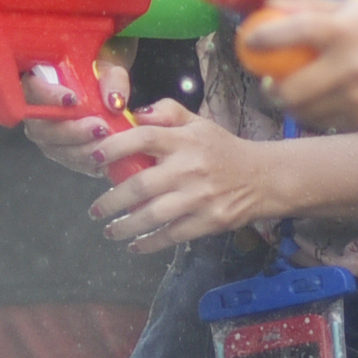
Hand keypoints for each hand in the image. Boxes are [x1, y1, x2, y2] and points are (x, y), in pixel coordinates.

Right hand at [25, 50, 140, 176]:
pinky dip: (88, 163)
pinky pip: (70, 162)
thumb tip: (114, 102)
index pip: (31, 88)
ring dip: (82, 150)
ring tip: (107, 143)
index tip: (73, 99)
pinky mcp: (61, 153)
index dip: (48, 96)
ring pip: (55, 149)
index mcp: (40, 82)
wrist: (106, 95)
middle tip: (100, 127)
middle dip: (71, 131)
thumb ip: (112, 80)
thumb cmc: (99, 76)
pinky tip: (107, 158)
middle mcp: (37, 113)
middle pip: (42, 128)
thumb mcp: (110, 69)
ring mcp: (46, 137)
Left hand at [81, 100, 294, 251]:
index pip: (144, 138)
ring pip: (153, 215)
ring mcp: (199, 197)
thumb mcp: (199, 123)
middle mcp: (190, 168)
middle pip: (141, 184)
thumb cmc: (224, 150)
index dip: (115, 147)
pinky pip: (172, 235)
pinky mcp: (209, 221)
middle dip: (111, 200)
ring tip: (108, 230)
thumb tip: (136, 113)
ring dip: (125, 226)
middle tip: (95, 209)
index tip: (93, 158)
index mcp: (185, 141)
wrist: (264, 178)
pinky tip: (134, 245)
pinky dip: (150, 243)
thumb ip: (168, 112)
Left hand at [238, 0, 357, 130]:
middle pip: (289, 90)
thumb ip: (311, 4)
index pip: (290, 32)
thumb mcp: (354, 5)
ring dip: (292, 106)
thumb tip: (268, 4)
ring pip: (305, 112)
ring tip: (294, 95)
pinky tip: (324, 103)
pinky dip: (320, 115)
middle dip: (270, 91)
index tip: (249, 42)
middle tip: (268, 85)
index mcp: (342, 30)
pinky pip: (328, 122)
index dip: (261, 38)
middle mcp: (348, 65)